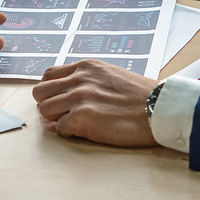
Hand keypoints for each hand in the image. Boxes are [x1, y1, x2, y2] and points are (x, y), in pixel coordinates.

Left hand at [32, 59, 157, 146]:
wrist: (158, 108)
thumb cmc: (140, 96)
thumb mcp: (110, 74)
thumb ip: (88, 78)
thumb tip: (69, 90)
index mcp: (86, 67)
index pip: (49, 75)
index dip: (52, 90)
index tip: (59, 99)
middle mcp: (79, 79)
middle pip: (40, 92)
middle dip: (49, 104)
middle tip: (64, 113)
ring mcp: (79, 98)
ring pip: (45, 110)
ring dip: (57, 119)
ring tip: (76, 122)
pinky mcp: (81, 118)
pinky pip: (59, 129)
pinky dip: (70, 133)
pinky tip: (87, 131)